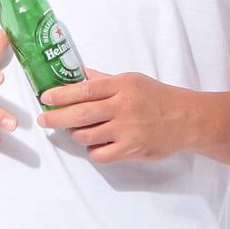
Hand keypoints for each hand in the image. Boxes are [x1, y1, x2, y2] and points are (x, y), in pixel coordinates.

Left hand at [37, 70, 189, 163]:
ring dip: (75, 134)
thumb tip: (78, 74)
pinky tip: (94, 144)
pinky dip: (92, 150)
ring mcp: (127, 131)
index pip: (85, 89)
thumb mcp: (131, 80)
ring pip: (87, 136)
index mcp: (122, 86)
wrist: (185, 118)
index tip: (45, 97)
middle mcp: (123, 107)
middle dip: (57, 117)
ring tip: (74, 130)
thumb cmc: (156, 97)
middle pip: (81, 114)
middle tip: (44, 119)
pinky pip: (101, 154)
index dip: (62, 94)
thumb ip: (103, 80)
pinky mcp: (132, 150)